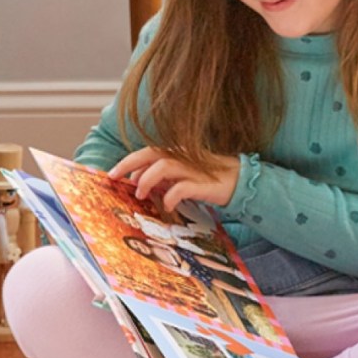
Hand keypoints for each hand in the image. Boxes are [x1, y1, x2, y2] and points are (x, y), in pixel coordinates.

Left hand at [108, 148, 240, 210]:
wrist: (242, 182)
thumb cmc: (210, 180)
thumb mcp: (184, 176)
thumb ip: (165, 177)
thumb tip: (142, 182)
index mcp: (178, 153)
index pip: (149, 151)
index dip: (130, 161)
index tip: (115, 174)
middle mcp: (184, 157)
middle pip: (151, 153)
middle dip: (129, 163)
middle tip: (114, 177)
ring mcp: (194, 169)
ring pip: (164, 166)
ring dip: (147, 179)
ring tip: (139, 194)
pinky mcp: (204, 184)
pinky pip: (183, 188)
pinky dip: (171, 196)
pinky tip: (168, 205)